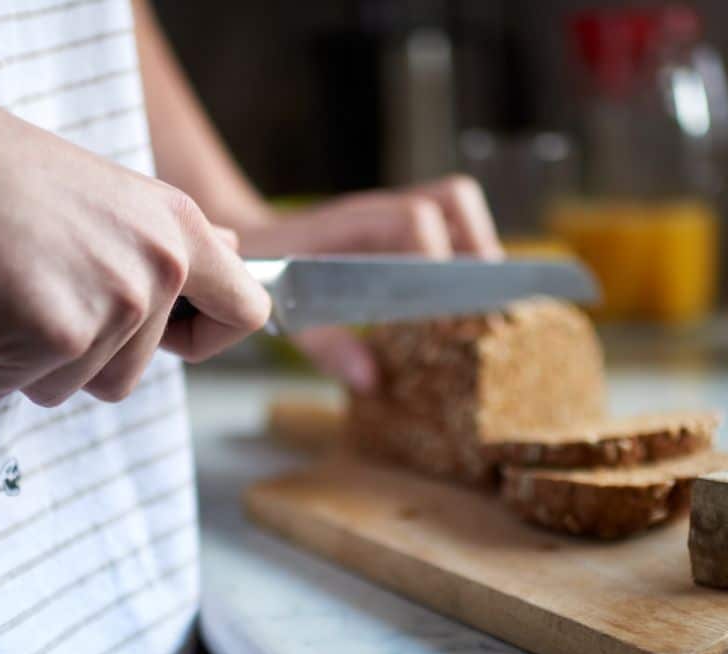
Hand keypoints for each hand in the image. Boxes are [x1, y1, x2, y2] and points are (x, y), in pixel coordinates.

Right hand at [0, 2, 268, 407]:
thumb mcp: (110, 197)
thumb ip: (166, 242)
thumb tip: (230, 251)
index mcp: (180, 230)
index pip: (246, 314)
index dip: (204, 342)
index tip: (164, 340)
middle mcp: (160, 267)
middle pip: (126, 380)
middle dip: (62, 353)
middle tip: (19, 281)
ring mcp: (115, 303)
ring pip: (61, 389)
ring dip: (10, 353)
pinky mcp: (58, 334)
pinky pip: (0, 386)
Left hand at [236, 175, 503, 391]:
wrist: (247, 248)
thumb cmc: (268, 281)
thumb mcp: (289, 316)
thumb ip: (329, 346)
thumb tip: (370, 379)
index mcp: (352, 227)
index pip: (414, 220)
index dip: (437, 258)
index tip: (448, 305)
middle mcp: (379, 212)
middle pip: (452, 199)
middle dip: (475, 247)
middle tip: (479, 301)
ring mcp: (392, 213)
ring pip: (457, 201)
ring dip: (478, 242)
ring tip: (480, 294)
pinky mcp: (400, 225)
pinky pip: (449, 219)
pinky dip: (466, 248)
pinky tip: (460, 292)